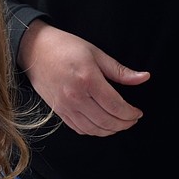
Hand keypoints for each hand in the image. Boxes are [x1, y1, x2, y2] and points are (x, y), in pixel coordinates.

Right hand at [19, 20, 149, 135]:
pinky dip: (92, 131)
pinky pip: (78, 128)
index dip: (130, 113)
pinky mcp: (57, 110)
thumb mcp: (96, 53)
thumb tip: (144, 78)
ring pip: (92, 129)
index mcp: (88, 80)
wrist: (34, 50)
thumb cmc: (64, 47)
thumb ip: (119, 70)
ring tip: (119, 124)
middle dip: (124, 124)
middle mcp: (75, 96)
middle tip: (132, 120)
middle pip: (106, 121)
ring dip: (109, 130)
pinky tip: (100, 125)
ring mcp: (65, 105)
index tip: (137, 112)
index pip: (115, 106)